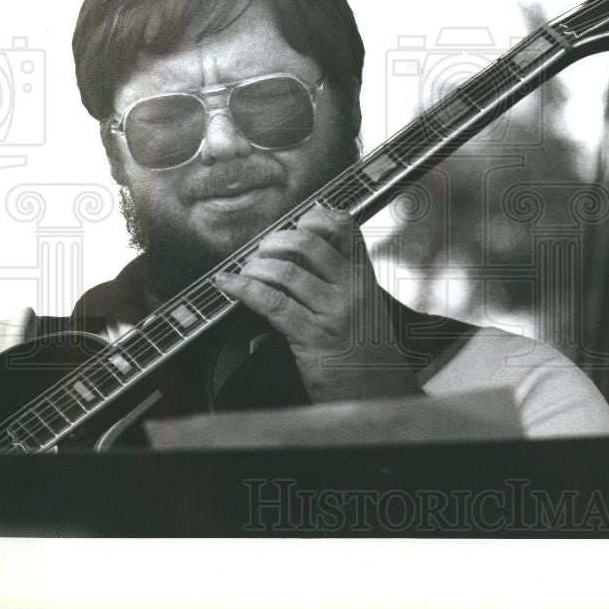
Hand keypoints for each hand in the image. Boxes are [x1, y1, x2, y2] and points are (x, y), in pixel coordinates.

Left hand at [213, 204, 420, 401]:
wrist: (379, 391)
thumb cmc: (366, 349)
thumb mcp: (364, 304)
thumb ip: (339, 277)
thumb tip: (294, 249)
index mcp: (364, 275)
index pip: (343, 226)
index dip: (313, 217)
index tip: (293, 225)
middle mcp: (352, 288)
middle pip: (307, 243)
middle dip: (274, 241)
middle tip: (261, 251)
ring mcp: (333, 312)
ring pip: (285, 272)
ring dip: (255, 266)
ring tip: (245, 271)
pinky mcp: (312, 336)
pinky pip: (271, 303)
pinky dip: (243, 289)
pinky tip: (230, 284)